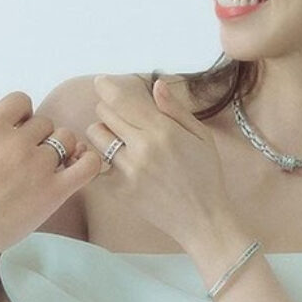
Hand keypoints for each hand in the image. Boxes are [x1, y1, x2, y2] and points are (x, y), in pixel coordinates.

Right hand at [0, 69, 101, 274]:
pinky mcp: (54, 192)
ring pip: (65, 139)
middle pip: (44, 122)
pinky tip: (75, 166)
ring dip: (58, 148)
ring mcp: (38, 167)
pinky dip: (87, 161)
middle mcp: (17, 142)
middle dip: (35, 136)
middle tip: (21, 159)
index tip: (11, 135)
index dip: (18, 116)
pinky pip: (87, 165)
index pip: (21, 101)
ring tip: (43, 166)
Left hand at [86, 75, 243, 255]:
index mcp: (163, 131)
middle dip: (109, 110)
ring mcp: (127, 170)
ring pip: (96, 136)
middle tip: (119, 116)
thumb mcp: (200, 136)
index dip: (107, 87)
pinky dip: (97, 160)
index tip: (101, 82)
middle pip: (105, 114)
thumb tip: (156, 85)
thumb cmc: (206, 176)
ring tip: (118, 140)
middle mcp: (142, 148)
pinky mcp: (118, 190)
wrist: (203, 219)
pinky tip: (109, 160)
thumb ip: (175, 109)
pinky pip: (95, 166)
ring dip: (103, 132)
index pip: (122, 100)